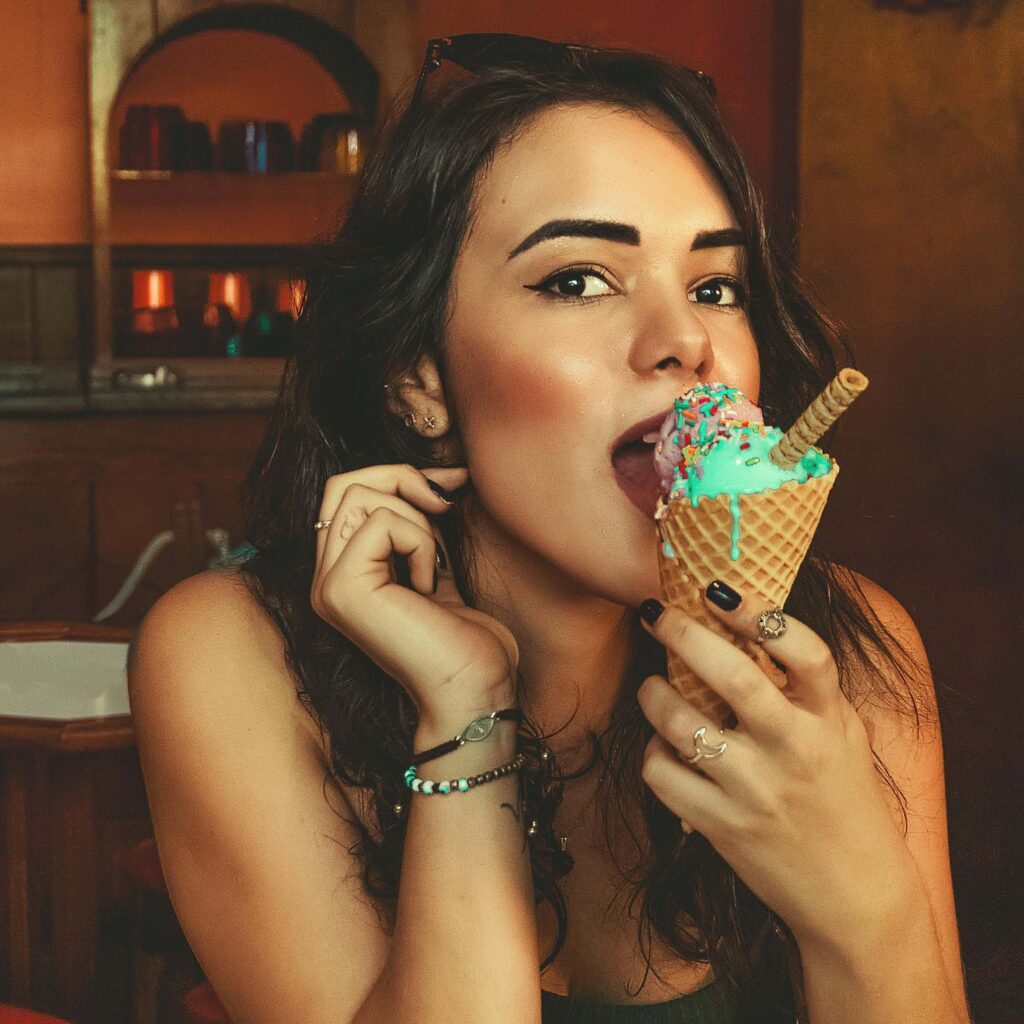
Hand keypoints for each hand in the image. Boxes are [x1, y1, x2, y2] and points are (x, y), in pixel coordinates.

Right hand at [310, 464, 518, 721]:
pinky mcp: (342, 588)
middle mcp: (324, 580)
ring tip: (434, 567)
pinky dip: (420, 543)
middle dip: (403, 480)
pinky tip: (429, 587)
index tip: (453, 484)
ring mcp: (327, 586)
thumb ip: (421, 523)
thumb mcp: (439, 563)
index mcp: (343, 574)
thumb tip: (441, 474)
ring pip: (361, 495)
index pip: (346, 493)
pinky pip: (383, 521)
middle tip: (446, 507)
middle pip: (343, 484)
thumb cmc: (467, 638)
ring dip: (416, 520)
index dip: (399, 476)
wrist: (475, 689)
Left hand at [636, 584, 922, 950]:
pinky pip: (663, 774)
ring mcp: (754, 791)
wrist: (855, 896)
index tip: (718, 588)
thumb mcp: (842, 734)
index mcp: (829, 721)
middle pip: (734, 678)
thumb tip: (746, 623)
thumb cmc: (844, 799)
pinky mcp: (721, 827)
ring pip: (682, 725)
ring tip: (651, 685)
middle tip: (656, 613)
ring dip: (653, 694)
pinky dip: (654, 752)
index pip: (805, 653)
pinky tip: (664, 744)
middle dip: (684, 635)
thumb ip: (805, 688)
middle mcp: (794, 751)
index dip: (760, 614)